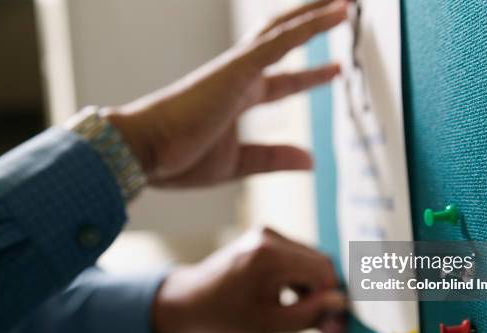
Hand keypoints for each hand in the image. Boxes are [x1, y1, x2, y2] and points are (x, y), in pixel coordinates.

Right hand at [104, 0, 347, 186]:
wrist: (142, 152)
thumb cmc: (178, 159)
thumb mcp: (241, 163)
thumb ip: (275, 159)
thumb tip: (310, 161)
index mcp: (239, 97)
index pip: (283, 80)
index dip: (311, 74)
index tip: (334, 69)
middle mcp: (241, 76)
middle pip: (285, 40)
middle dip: (314, 25)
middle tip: (343, 11)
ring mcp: (238, 69)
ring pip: (284, 29)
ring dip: (316, 11)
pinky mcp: (235, 69)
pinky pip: (279, 41)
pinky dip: (309, 25)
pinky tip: (337, 10)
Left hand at [151, 228, 347, 332]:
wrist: (188, 300)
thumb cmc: (223, 316)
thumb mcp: (269, 325)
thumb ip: (310, 316)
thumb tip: (342, 310)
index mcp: (269, 255)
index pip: (323, 270)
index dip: (333, 297)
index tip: (334, 322)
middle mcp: (270, 236)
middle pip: (319, 261)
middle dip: (325, 292)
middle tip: (324, 323)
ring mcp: (266, 234)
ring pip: (310, 259)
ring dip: (313, 286)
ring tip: (301, 312)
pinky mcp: (264, 237)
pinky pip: (296, 256)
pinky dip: (300, 277)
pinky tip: (291, 298)